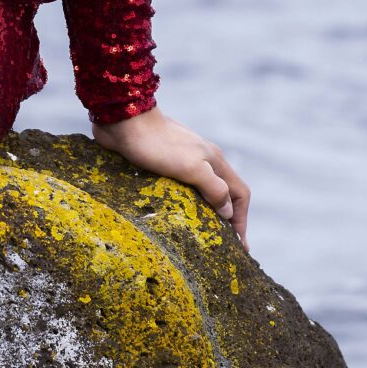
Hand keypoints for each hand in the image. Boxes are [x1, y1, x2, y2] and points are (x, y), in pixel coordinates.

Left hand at [93, 105, 250, 249]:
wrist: (124, 120)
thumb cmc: (157, 145)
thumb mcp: (191, 167)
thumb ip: (213, 187)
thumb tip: (227, 211)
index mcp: (214, 160)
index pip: (240, 194)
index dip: (242, 220)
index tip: (240, 246)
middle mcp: (203, 161)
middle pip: (225, 193)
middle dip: (227, 219)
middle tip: (223, 246)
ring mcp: (183, 161)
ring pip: (203, 191)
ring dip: (207, 212)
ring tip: (201, 236)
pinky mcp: (163, 164)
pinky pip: (182, 189)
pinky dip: (186, 205)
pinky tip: (175, 216)